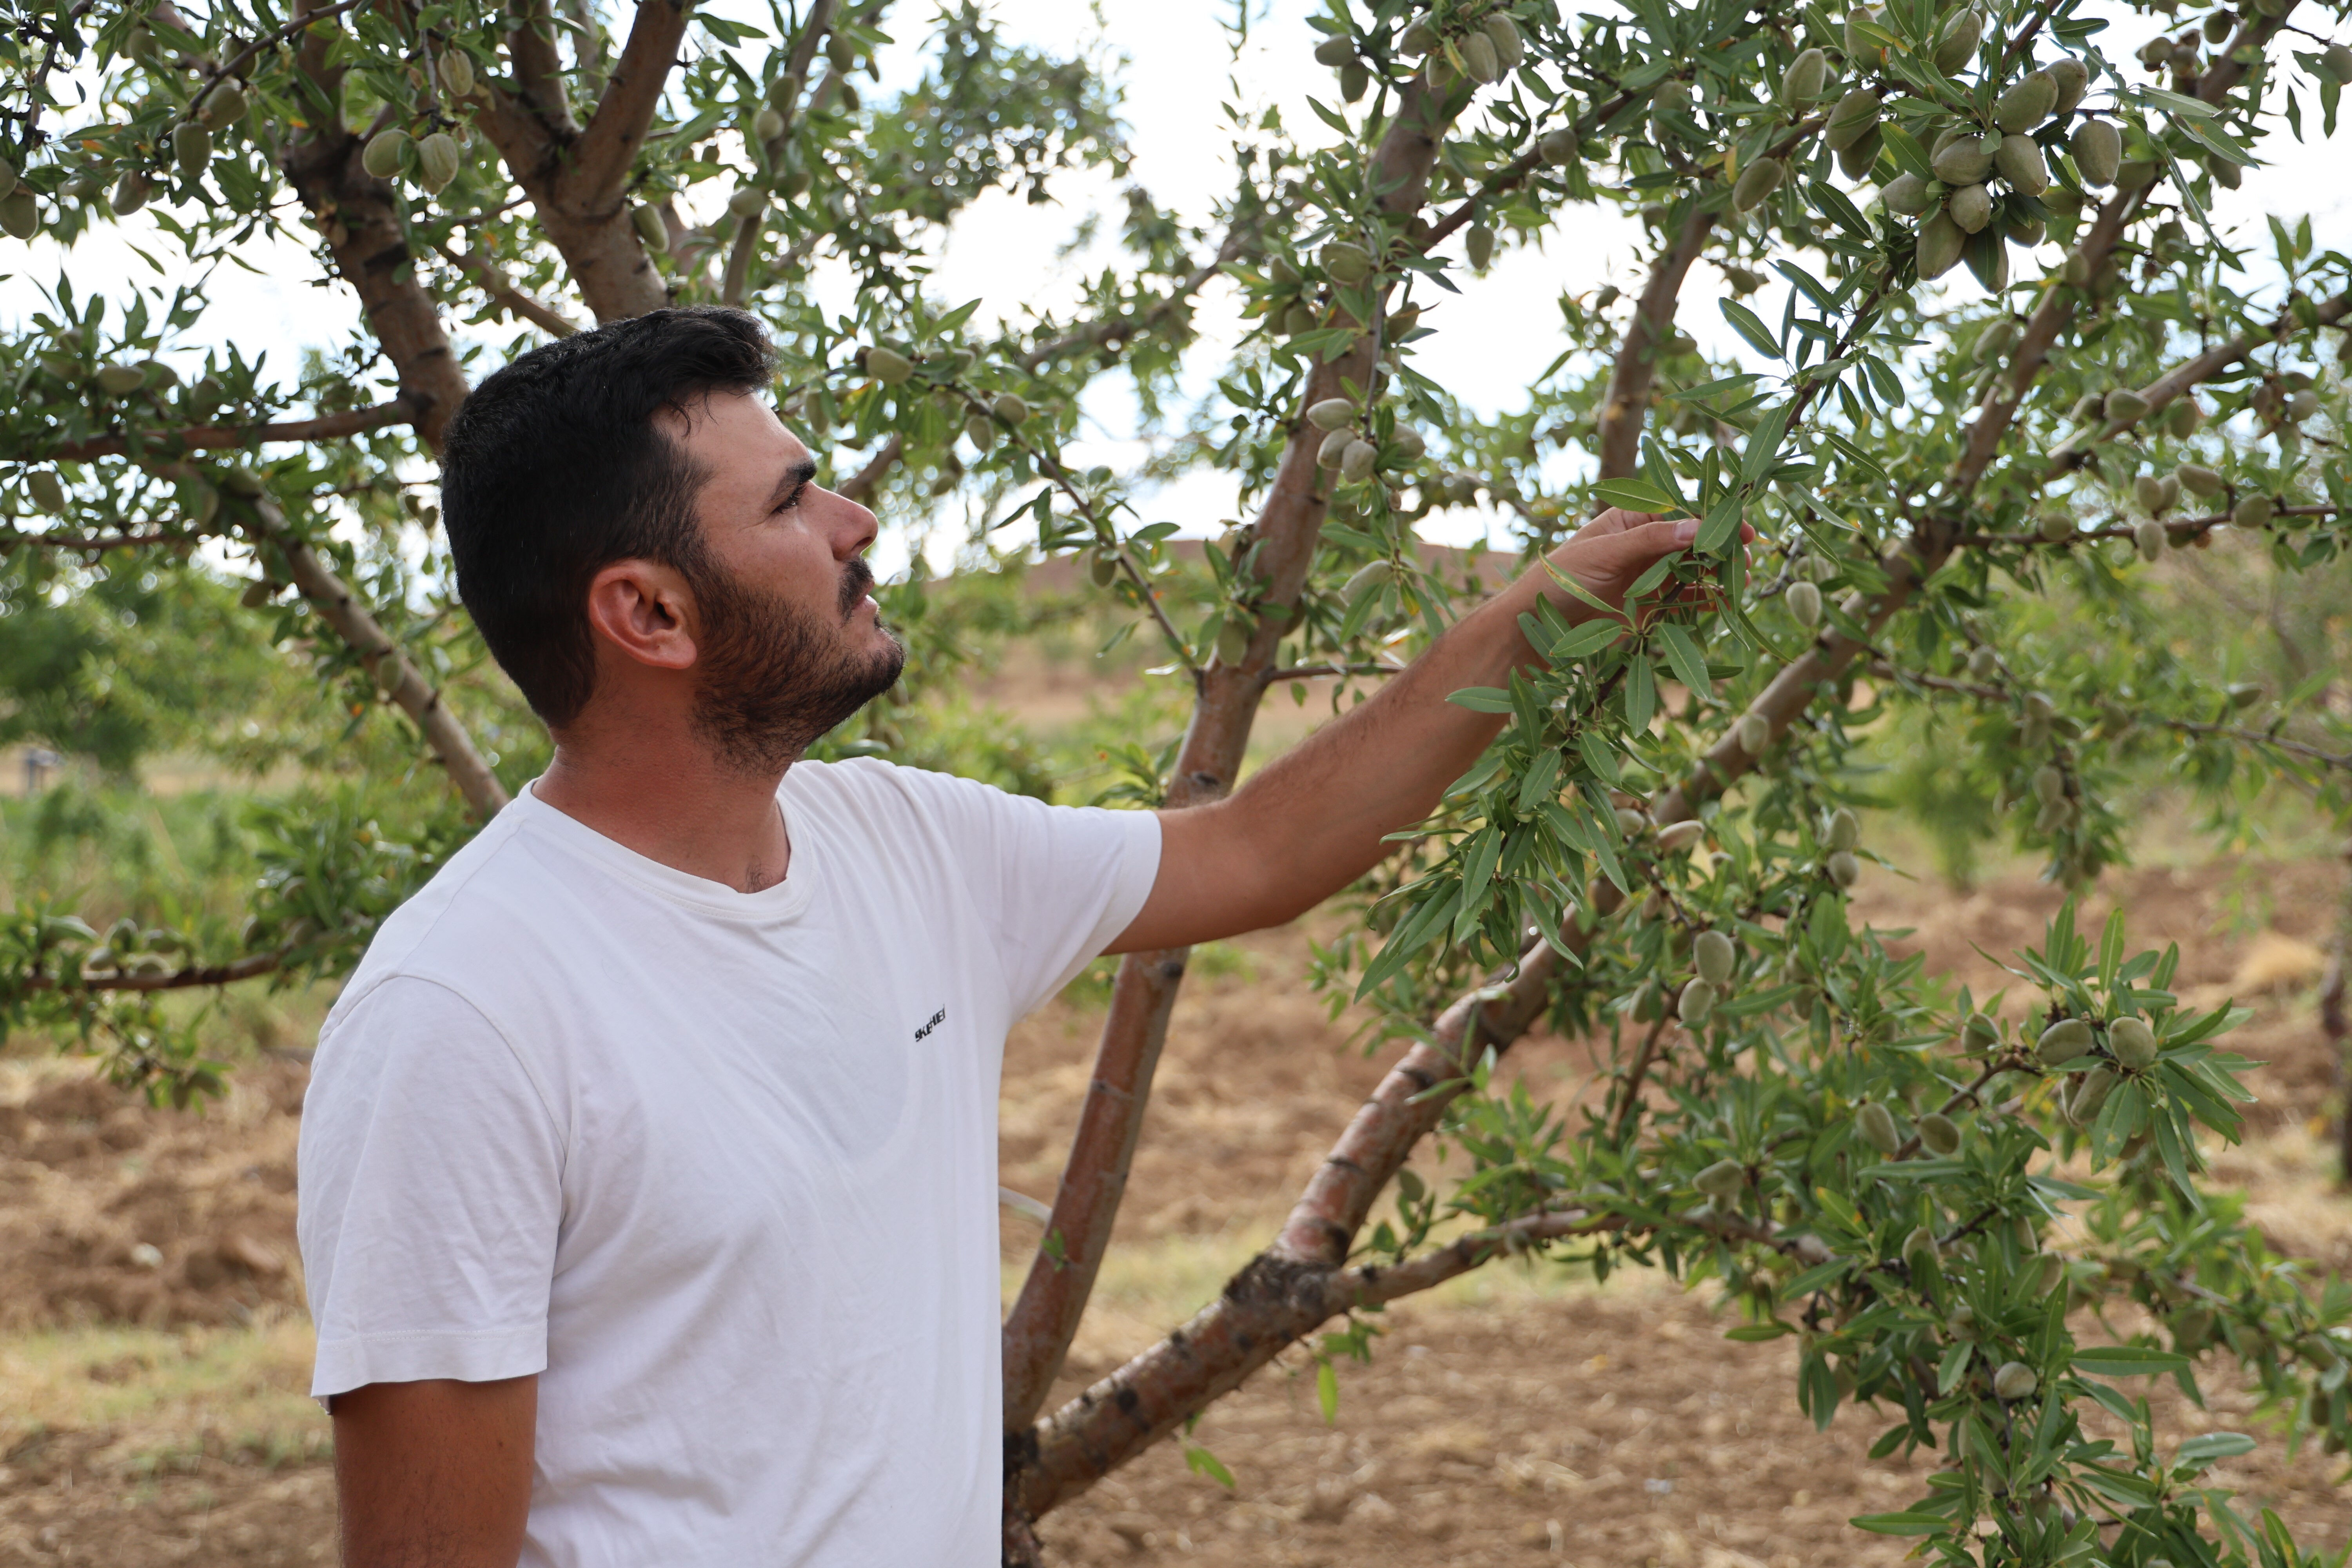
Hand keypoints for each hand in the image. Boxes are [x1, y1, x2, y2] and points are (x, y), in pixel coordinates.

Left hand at [1541, 507, 1754, 623]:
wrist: (1532, 628)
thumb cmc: (1558, 579)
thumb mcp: (1604, 553)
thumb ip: (1651, 541)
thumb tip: (1698, 527)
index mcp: (1630, 519)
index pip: (1679, 513)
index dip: (1711, 519)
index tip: (1740, 528)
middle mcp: (1643, 545)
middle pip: (1692, 542)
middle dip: (1720, 548)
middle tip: (1748, 557)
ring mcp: (1647, 577)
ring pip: (1692, 571)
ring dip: (1718, 574)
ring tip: (1744, 580)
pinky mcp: (1648, 607)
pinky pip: (1683, 600)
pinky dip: (1705, 600)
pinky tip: (1726, 601)